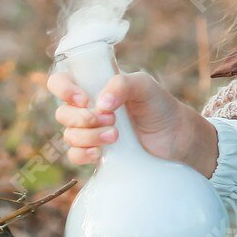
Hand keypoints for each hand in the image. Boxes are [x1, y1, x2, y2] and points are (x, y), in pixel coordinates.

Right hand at [45, 69, 217, 176]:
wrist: (175, 136)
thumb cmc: (159, 105)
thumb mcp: (144, 85)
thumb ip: (122, 84)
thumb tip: (101, 104)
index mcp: (93, 85)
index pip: (60, 82)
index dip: (63, 90)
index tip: (84, 99)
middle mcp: (87, 108)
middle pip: (62, 113)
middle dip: (82, 118)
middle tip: (111, 119)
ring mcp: (90, 131)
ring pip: (69, 135)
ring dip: (89, 136)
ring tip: (115, 135)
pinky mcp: (96, 151)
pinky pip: (74, 155)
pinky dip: (82, 154)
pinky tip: (99, 153)